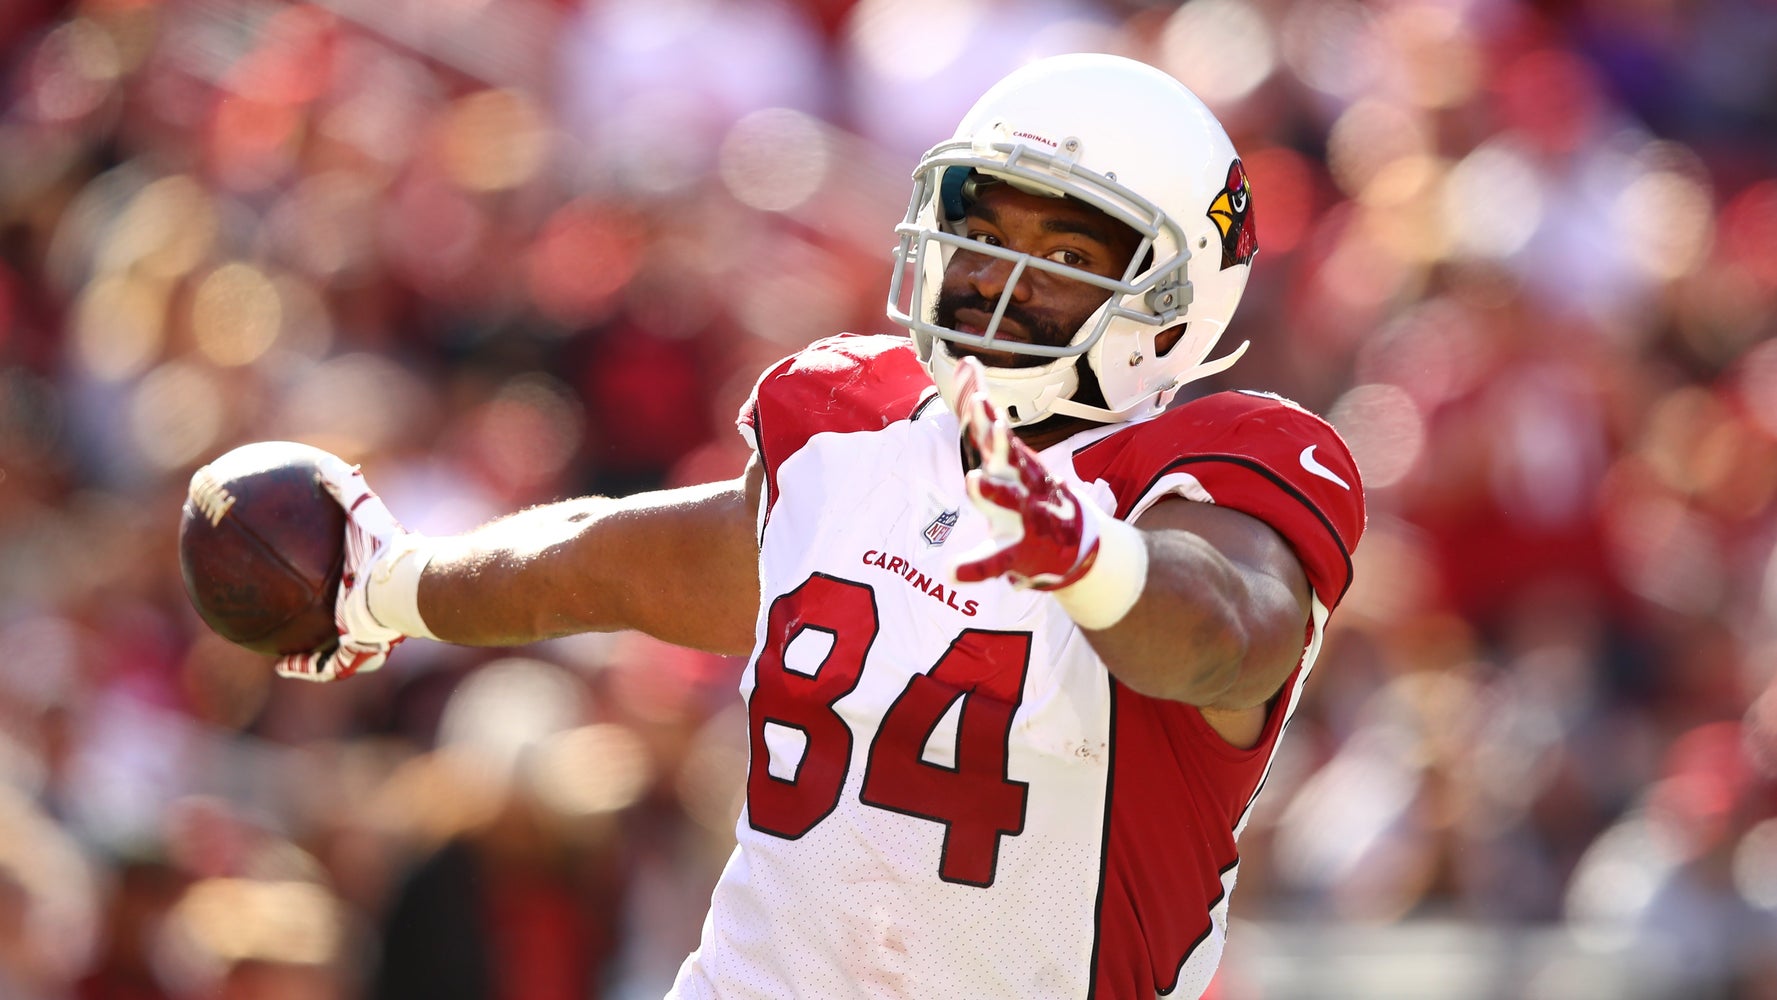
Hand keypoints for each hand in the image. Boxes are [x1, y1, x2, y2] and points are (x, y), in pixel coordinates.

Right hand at [274, 455, 407, 681]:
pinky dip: (305, 668)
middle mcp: (369, 614)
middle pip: (347, 623)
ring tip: (285, 655)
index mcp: (369, 585)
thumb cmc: (386, 550)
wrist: (403, 586)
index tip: (327, 581)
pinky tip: (281, 667)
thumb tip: (326, 461)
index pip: (352, 588)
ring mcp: (365, 637)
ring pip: (339, 652)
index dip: (339, 587)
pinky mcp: (357, 652)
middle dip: (331, 626)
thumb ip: (347, 490)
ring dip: (317, 656)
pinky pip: (328, 666)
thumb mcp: (364, 515)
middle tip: (305, 621)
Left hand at [949, 357, 1102, 589]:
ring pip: (1009, 501)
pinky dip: (974, 568)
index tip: (974, 380)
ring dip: (994, 491)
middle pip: (1007, 457)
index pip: (992, 431)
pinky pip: (994, 560)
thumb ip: (978, 414)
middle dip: (998, 440)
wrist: (1074, 546)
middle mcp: (1020, 484)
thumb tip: (964, 362)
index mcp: (1013, 463)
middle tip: (988, 417)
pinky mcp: (1019, 550)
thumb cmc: (1030, 494)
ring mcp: (1023, 516)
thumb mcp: (1006, 454)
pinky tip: (952, 572)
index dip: (982, 407)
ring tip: (977, 481)